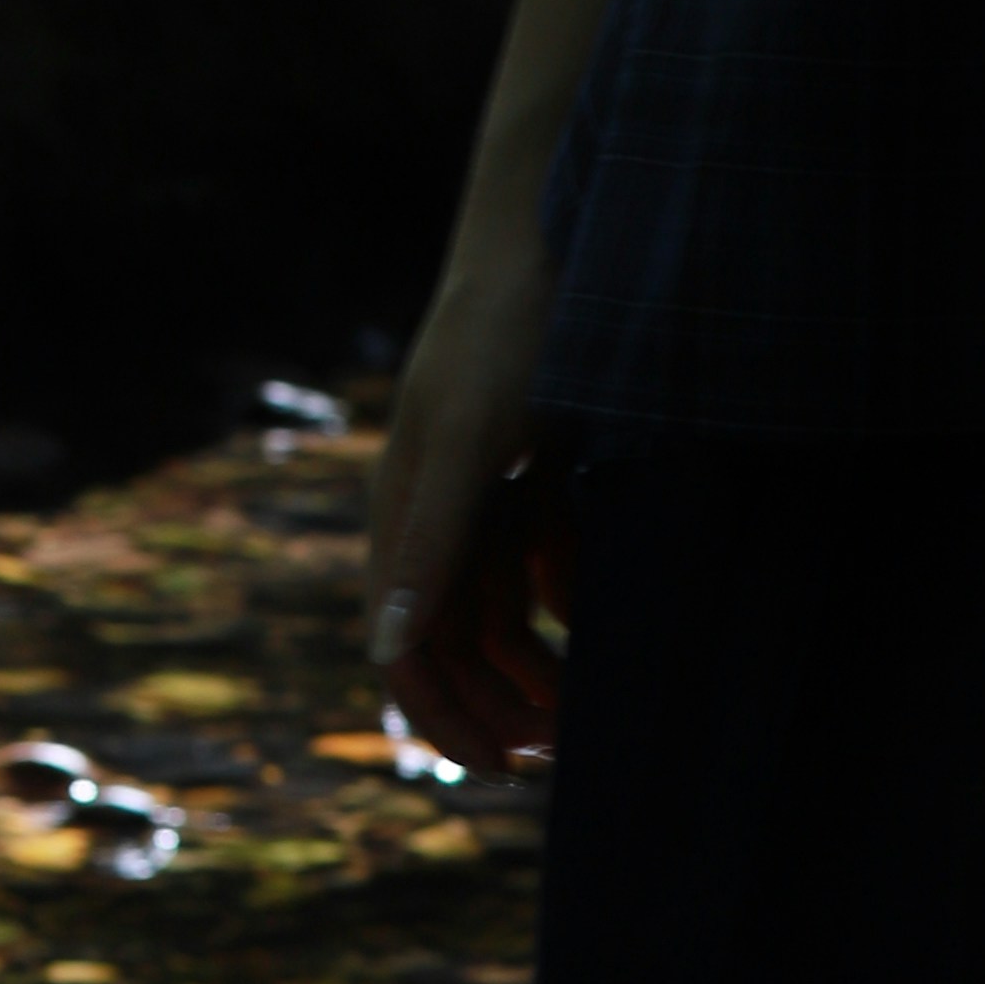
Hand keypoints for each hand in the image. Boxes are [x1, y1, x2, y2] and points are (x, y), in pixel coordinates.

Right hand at [366, 215, 571, 774]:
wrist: (566, 214)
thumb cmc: (511, 321)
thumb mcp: (474, 436)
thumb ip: (433, 541)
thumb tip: (386, 648)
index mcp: (405, 515)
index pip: (405, 653)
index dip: (449, 720)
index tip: (510, 769)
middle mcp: (437, 513)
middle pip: (456, 646)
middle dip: (505, 702)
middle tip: (570, 745)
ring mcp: (487, 491)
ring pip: (501, 612)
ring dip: (540, 662)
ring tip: (589, 696)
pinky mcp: (533, 467)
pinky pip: (541, 559)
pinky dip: (568, 591)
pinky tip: (598, 602)